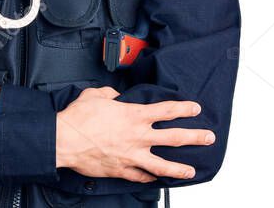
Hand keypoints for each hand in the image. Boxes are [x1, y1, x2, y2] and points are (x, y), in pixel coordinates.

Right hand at [56, 86, 214, 182]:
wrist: (65, 140)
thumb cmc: (79, 118)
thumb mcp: (96, 95)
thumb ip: (110, 94)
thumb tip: (115, 95)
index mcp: (134, 115)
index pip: (167, 110)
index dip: (184, 108)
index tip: (196, 108)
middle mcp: (138, 136)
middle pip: (174, 137)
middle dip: (194, 137)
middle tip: (208, 137)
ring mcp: (132, 156)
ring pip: (163, 164)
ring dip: (179, 168)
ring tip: (192, 171)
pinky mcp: (122, 169)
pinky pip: (140, 175)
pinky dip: (149, 177)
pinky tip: (155, 179)